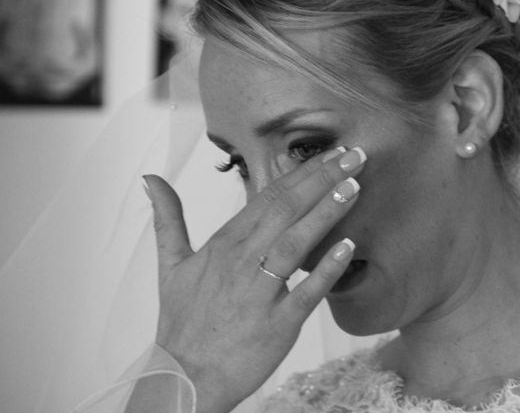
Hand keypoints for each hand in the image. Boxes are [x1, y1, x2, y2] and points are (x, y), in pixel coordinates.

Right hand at [144, 147, 365, 412]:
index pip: (268, 197)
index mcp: (223, 244)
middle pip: (286, 210)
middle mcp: (241, 261)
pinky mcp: (276, 325)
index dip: (302, 173)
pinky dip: (326, 269)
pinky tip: (349, 247)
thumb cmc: (182, 322)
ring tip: (354, 186)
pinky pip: (305, 293)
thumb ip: (168, 219)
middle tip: (355, 155)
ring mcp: (258, 292)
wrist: (183, 378)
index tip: (330, 154)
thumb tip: (152, 179)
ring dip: (326, 212)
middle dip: (322, 179)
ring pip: (295, 243)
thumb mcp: (170, 265)